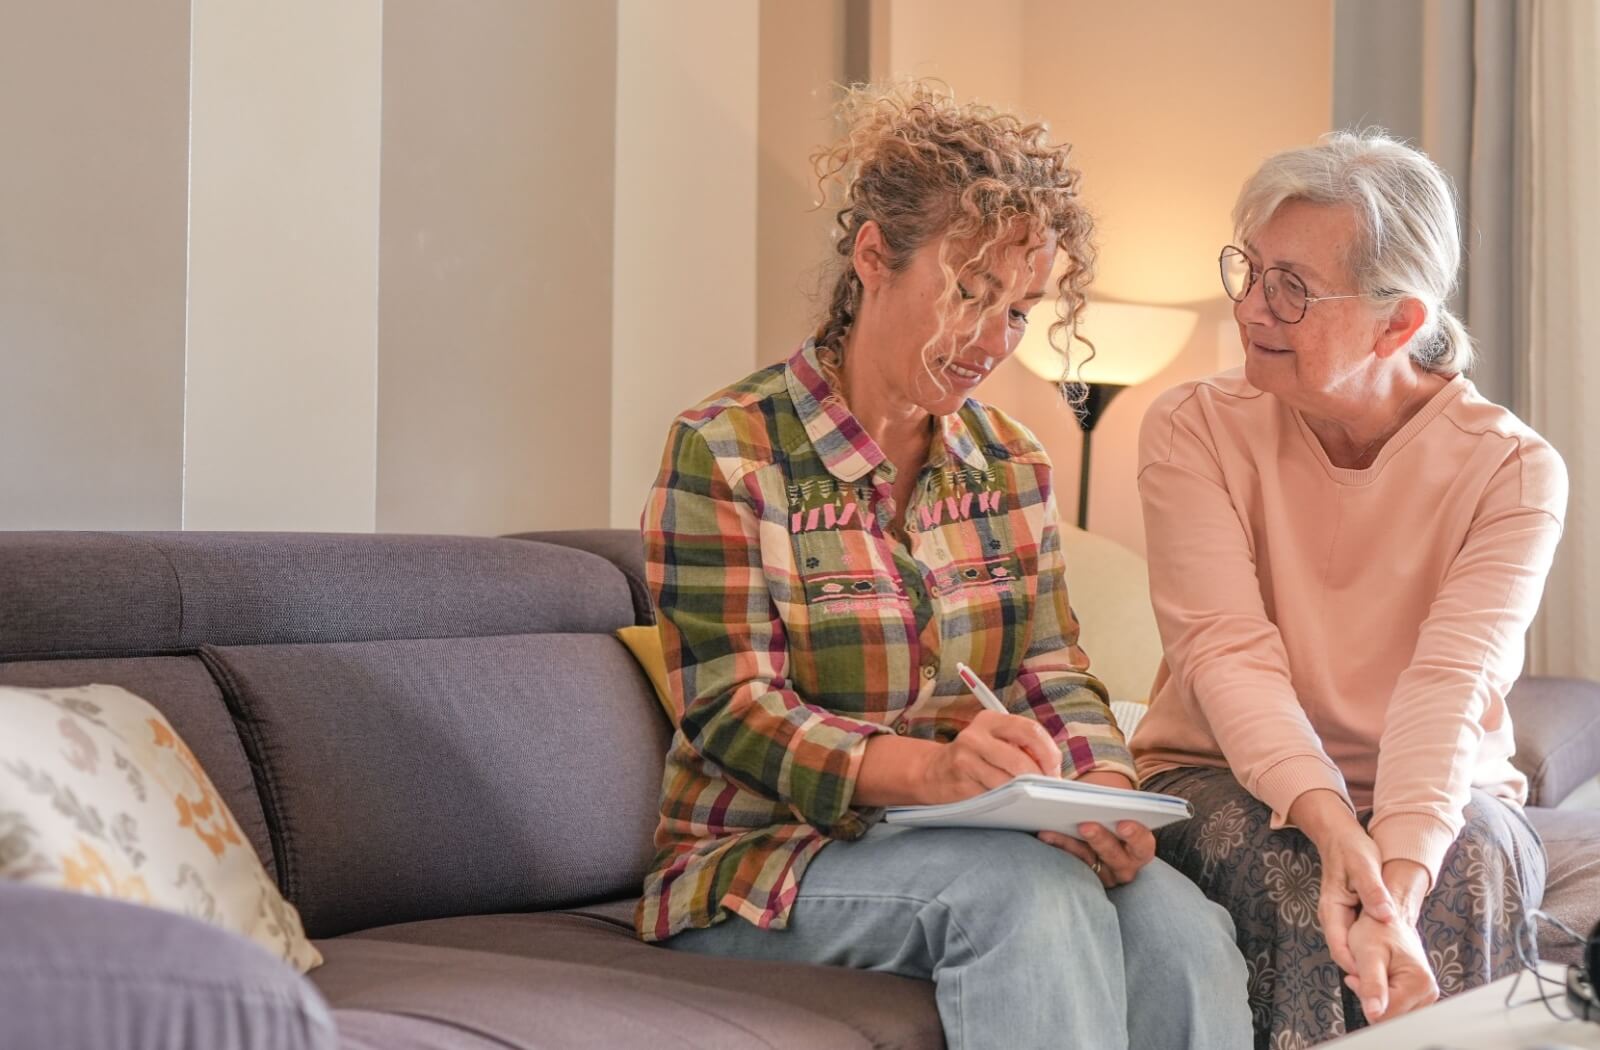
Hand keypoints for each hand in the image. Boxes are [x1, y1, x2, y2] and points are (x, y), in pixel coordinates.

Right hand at [917, 710, 1062, 803]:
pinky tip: (1009, 803)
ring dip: (1024, 794)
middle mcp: (975, 736)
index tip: (1054, 770)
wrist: (933, 771)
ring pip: (1007, 782)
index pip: (1029, 730)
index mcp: (991, 719)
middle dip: (1038, 779)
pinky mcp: (960, 784)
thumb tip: (1053, 768)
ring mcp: (965, 760)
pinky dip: (1007, 802)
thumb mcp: (995, 739)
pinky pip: (993, 797)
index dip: (1048, 752)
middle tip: (1046, 790)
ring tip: (1030, 798)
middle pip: (1020, 760)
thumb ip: (1022, 745)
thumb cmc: (975, 757)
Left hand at [1037, 773, 1155, 886]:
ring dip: (1069, 845)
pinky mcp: (1084, 877)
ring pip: (1088, 863)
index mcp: (1141, 849)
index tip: (1123, 823)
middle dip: (1100, 840)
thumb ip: (1113, 804)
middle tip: (1085, 825)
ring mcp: (1104, 875)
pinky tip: (1044, 836)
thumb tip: (1092, 792)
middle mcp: (1125, 867)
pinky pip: (1070, 865)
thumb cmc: (1113, 816)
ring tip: (1050, 831)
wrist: (1104, 830)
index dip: (1136, 835)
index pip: (1143, 845)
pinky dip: (1057, 848)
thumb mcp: (1118, 810)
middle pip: (1115, 857)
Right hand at [1315, 823, 1400, 972]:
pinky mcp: (1349, 917)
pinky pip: (1358, 940)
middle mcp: (1332, 918)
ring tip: (1392, 972)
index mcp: (1331, 909)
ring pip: (1352, 949)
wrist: (1340, 837)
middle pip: (1345, 954)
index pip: (1340, 948)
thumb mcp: (1364, 866)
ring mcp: (1339, 919)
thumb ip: (1373, 891)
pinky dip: (1371, 950)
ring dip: (1369, 962)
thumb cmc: (1350, 849)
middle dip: (1364, 970)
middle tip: (1390, 982)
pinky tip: (1389, 952)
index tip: (1378, 978)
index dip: (1357, 967)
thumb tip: (1385, 915)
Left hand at [1343, 911, 1438, 1021]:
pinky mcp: (1419, 996)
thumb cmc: (1376, 930)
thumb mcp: (1367, 954)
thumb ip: (1371, 985)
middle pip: (1390, 1017)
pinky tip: (1380, 980)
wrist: (1387, 920)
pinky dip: (1383, 997)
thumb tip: (1374, 1014)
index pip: (1385, 1015)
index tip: (1358, 977)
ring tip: (1374, 974)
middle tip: (1365, 974)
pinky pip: (1395, 1008)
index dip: (1365, 998)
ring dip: (1376, 998)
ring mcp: (1425, 995)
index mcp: (1419, 983)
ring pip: (1391, 1014)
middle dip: (1372, 999)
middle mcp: (1428, 992)